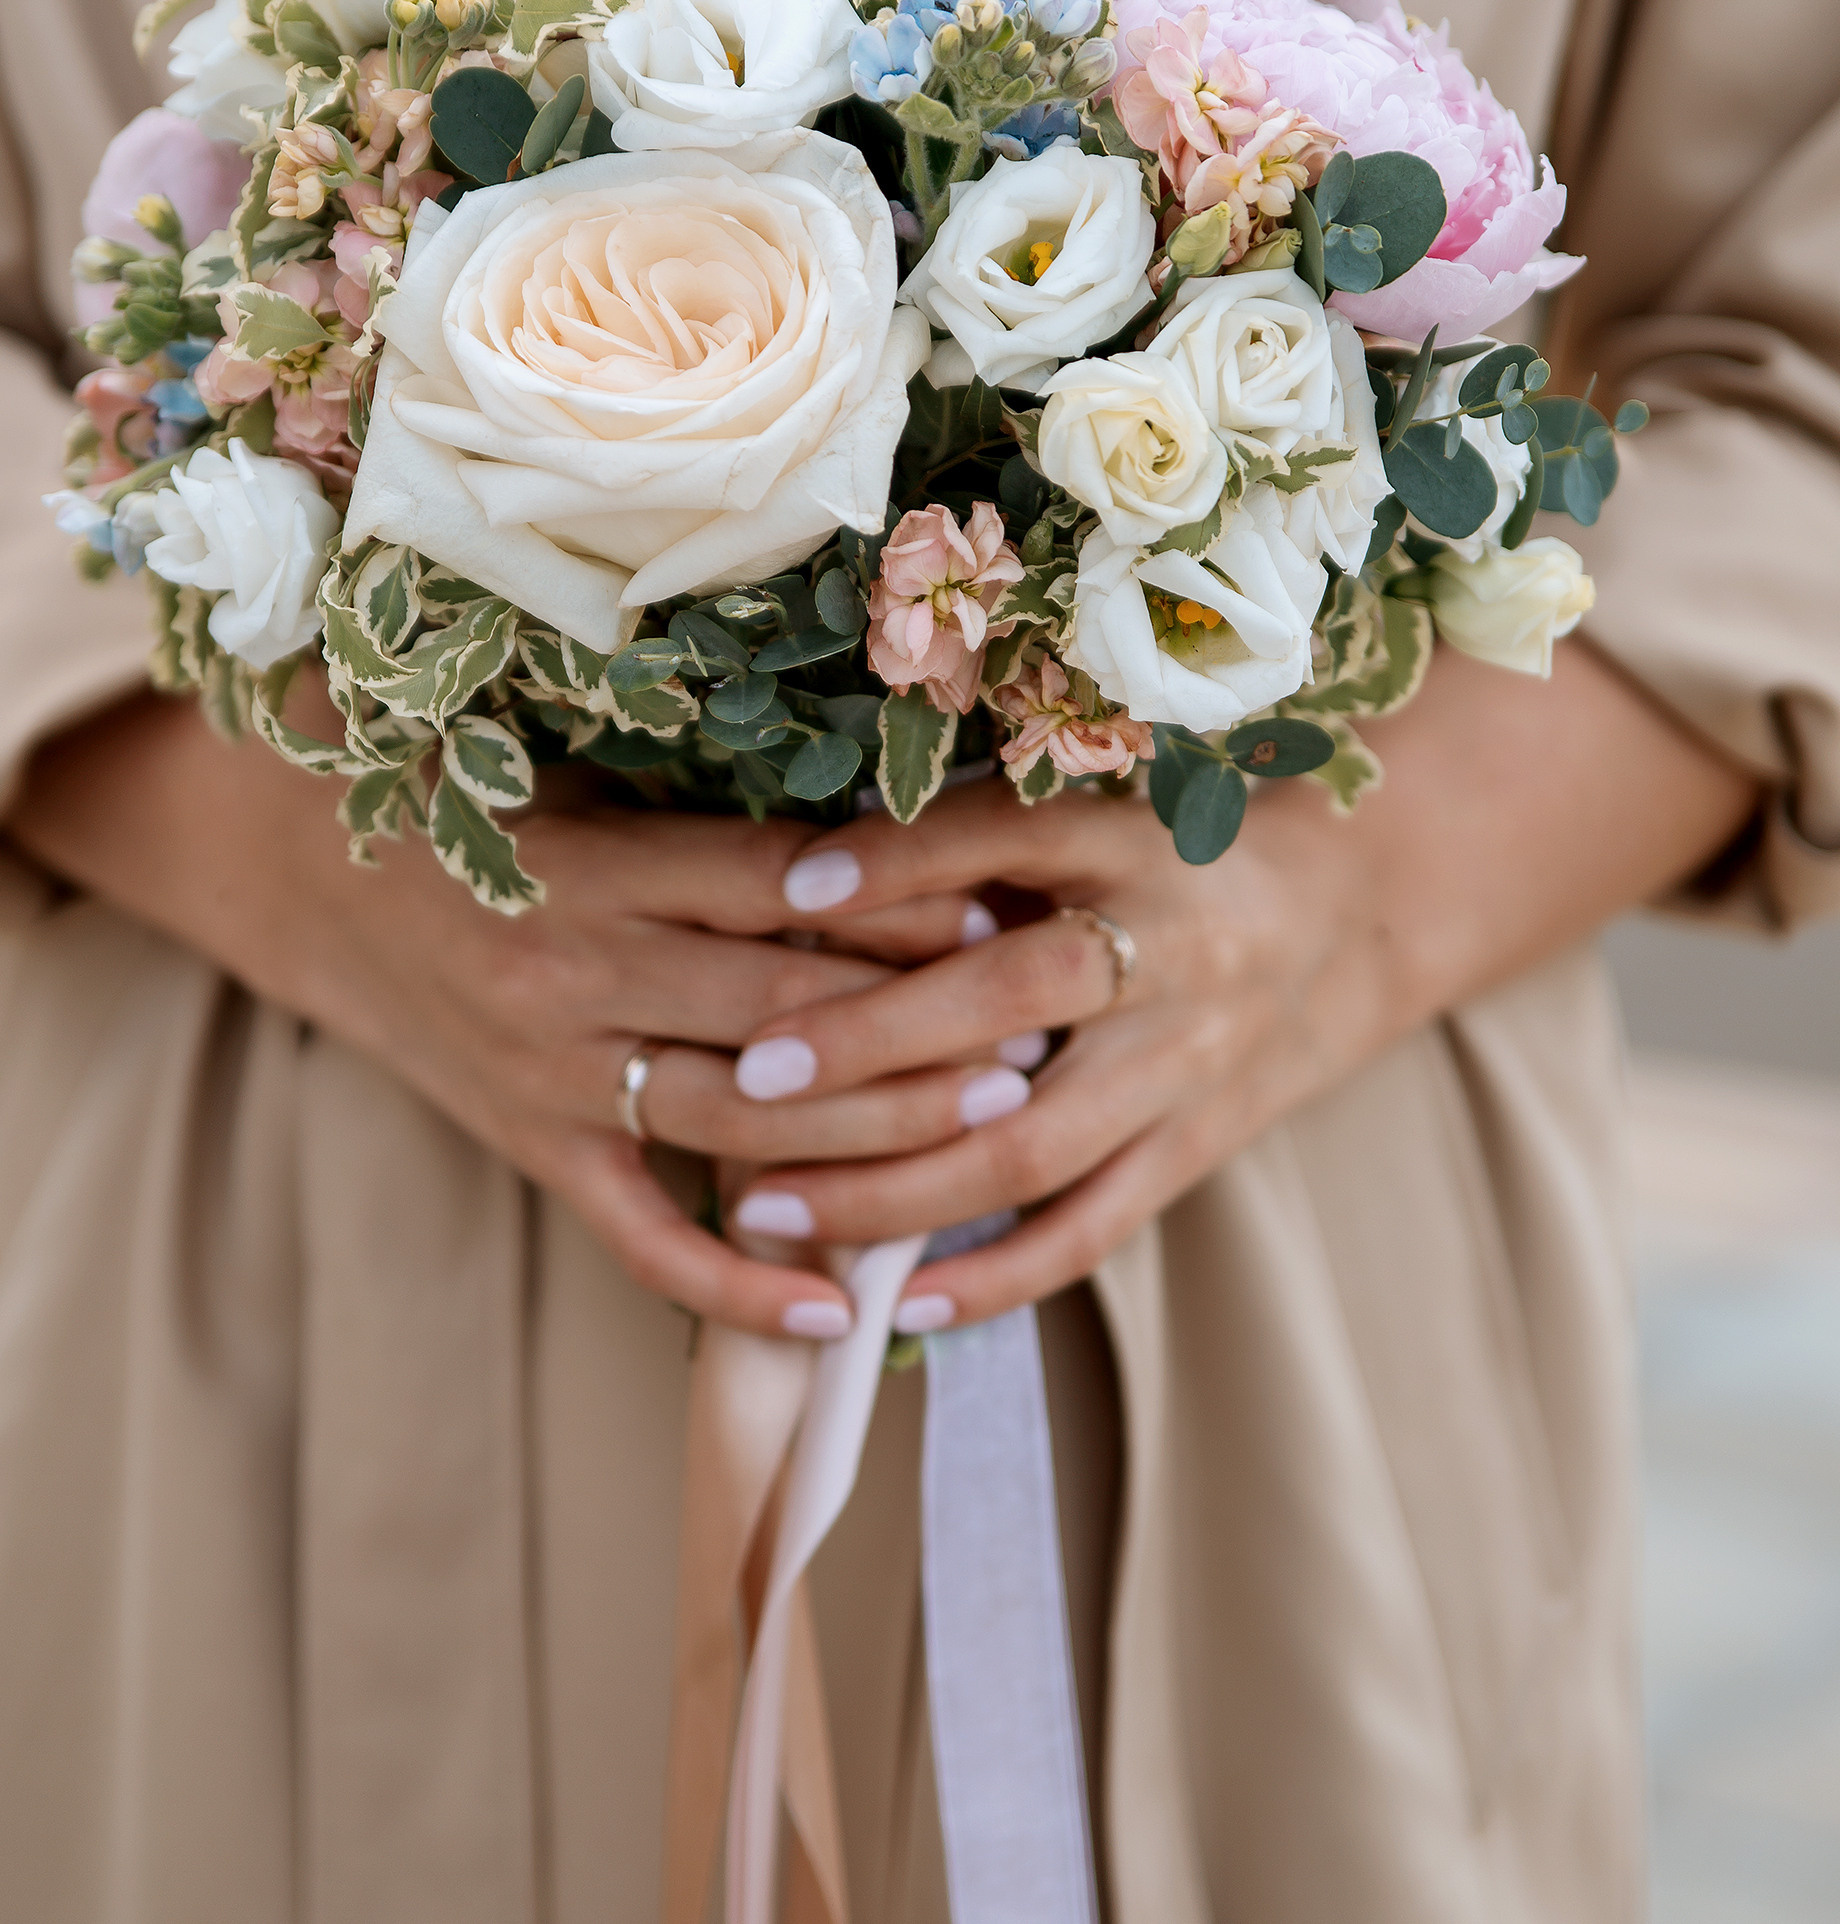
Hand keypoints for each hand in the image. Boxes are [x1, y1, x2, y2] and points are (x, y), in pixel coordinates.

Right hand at [6, 690, 1000, 1340]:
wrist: (300, 868)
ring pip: (739, 1127)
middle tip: (1042, 1026)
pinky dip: (736, 1284)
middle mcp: (572, 976)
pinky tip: (835, 1310)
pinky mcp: (534, 1147)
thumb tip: (885, 800)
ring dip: (872, 1138)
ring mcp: (551, 1078)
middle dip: (921, 1027)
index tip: (1005, 897)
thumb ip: (704, 790)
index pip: (775, 887)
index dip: (897, 900)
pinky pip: (643, 1236)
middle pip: (780, 1014)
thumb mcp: (569, 760)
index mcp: (592, 861)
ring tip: (992, 1126)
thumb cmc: (459, 790)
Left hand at [713, 641, 1759, 1328]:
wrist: (1348, 911)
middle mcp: (1166, 947)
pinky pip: (1088, 1227)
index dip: (902, 861)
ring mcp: (1186, 1060)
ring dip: (895, 1185)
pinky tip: (890, 1301)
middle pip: (1016, 997)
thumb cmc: (1169, 844)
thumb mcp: (1095, 803)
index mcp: (1131, 837)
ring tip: (766, 1204)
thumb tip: (796, 867)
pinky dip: (991, 1275)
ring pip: (1034, 1141)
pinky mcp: (1194, 1146)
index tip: (792, 884)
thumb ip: (974, 833)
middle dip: (877, 1038)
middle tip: (755, 1070)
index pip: (1007, 838)